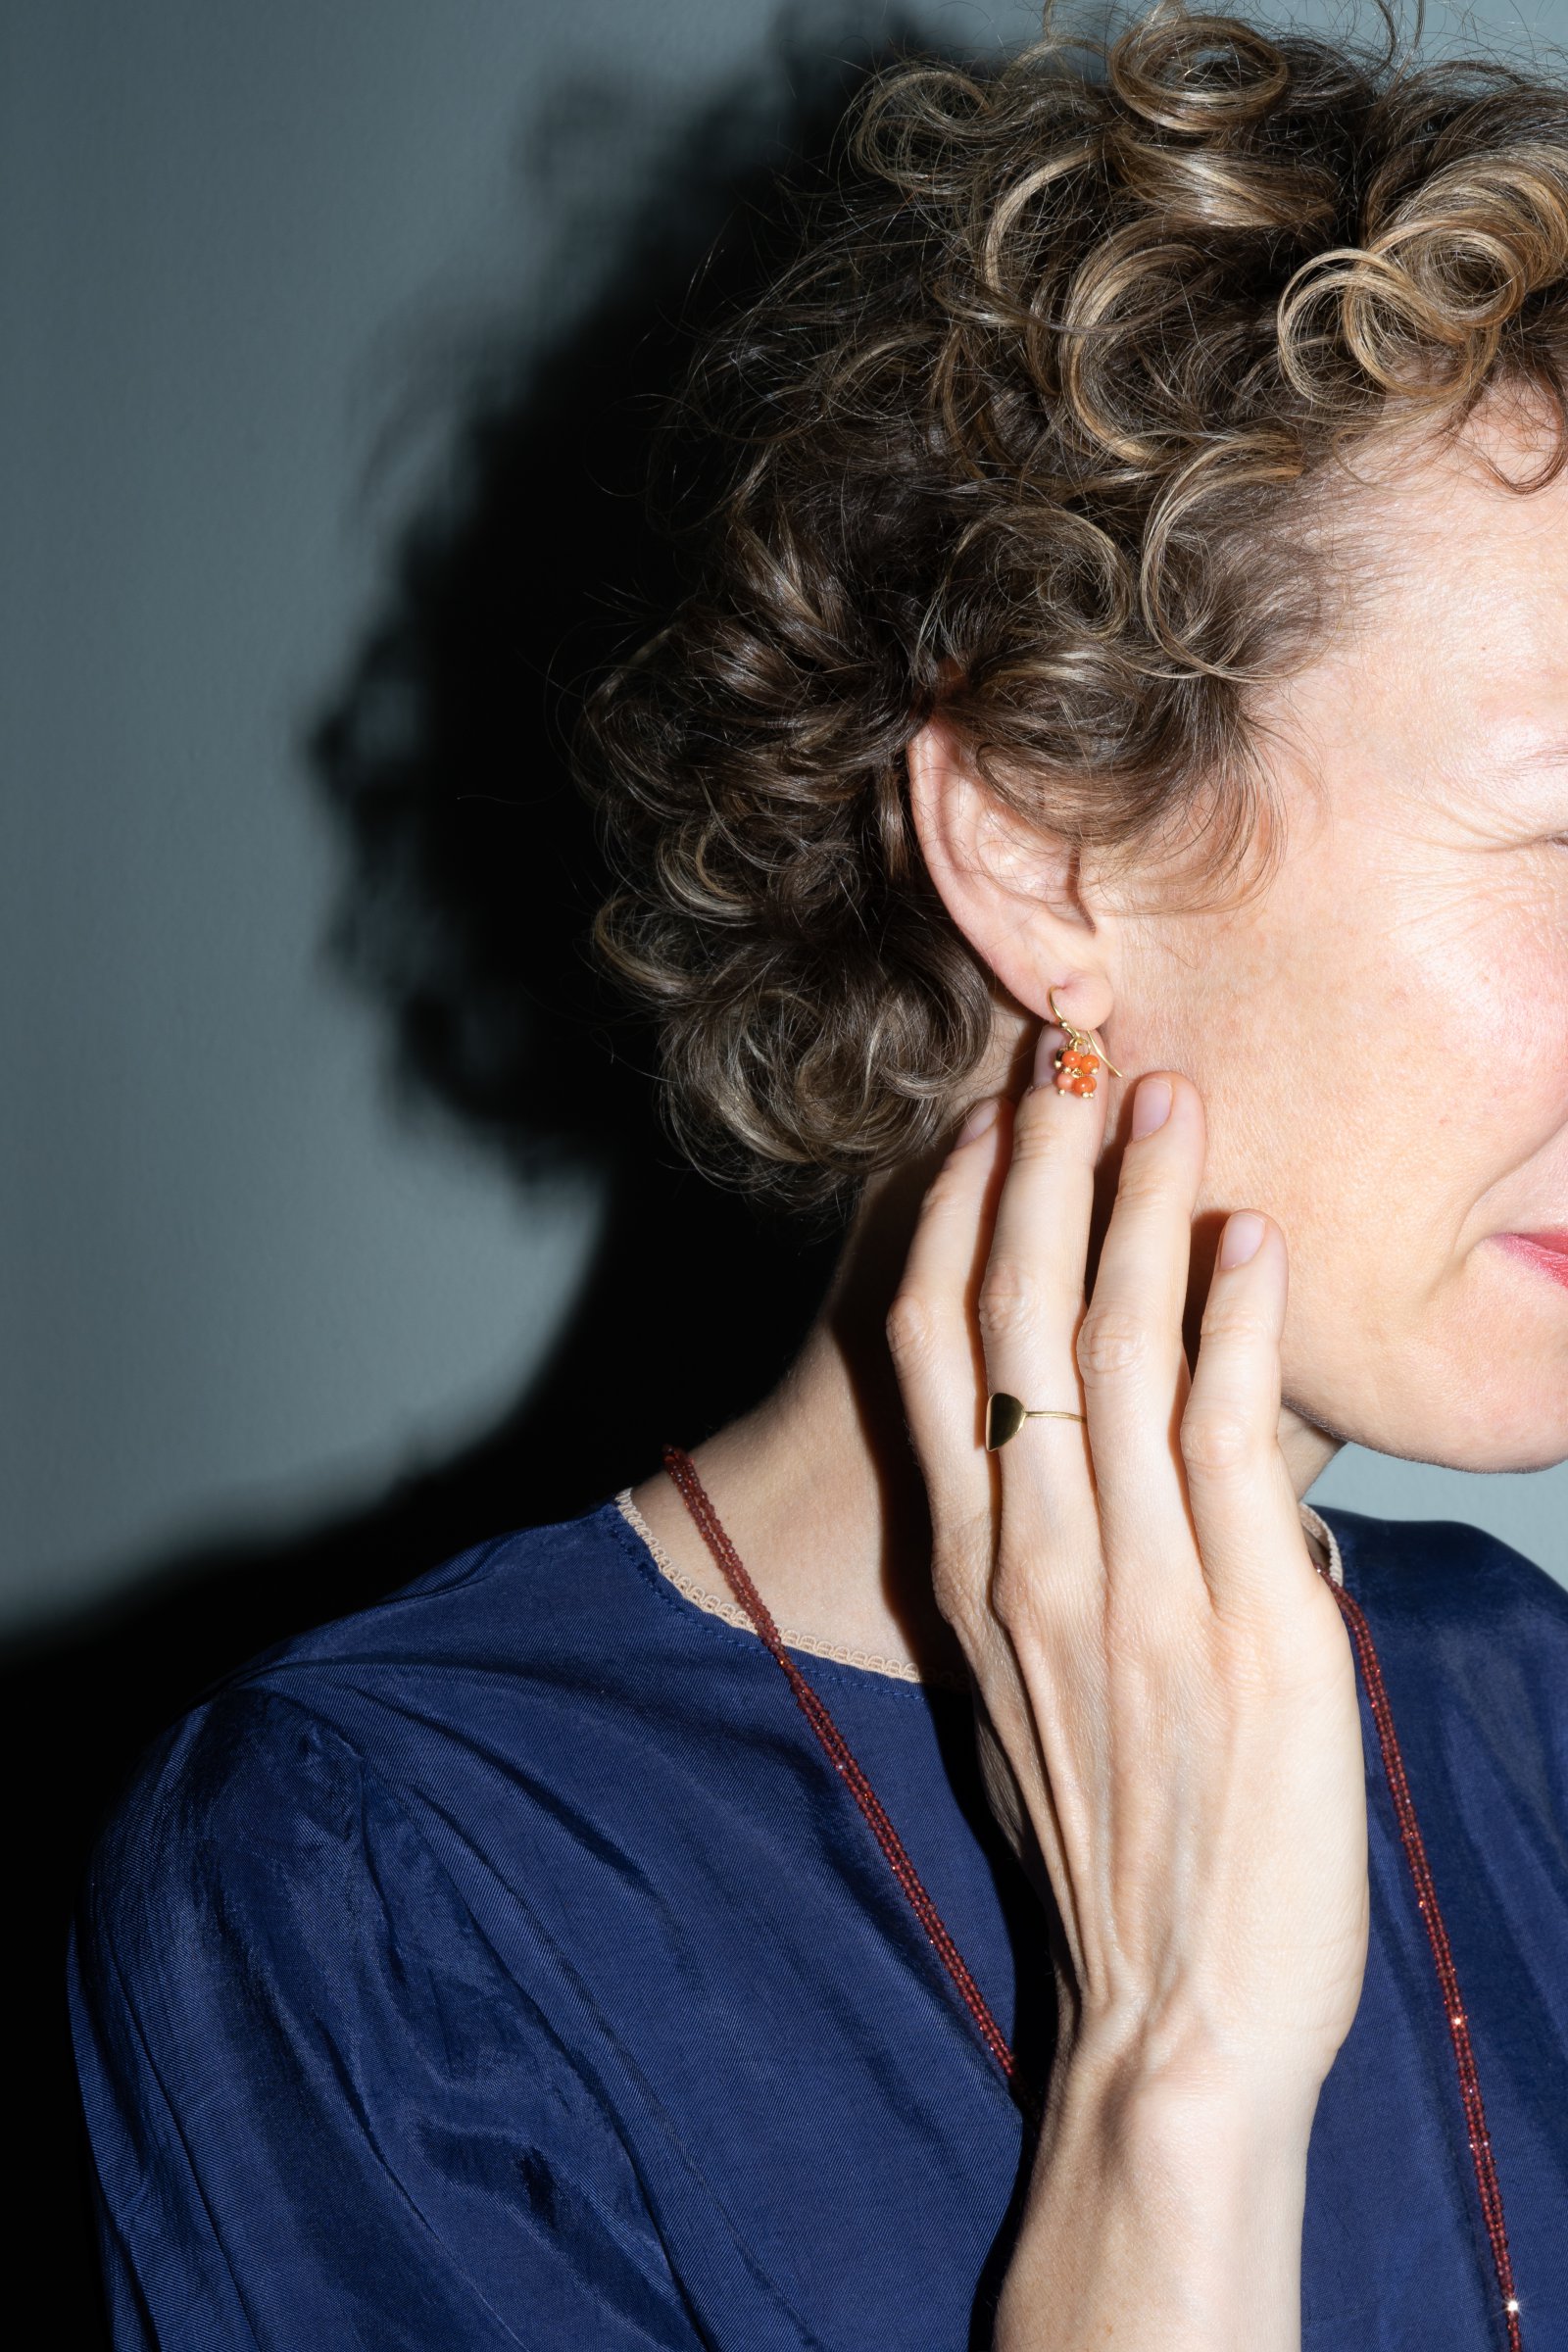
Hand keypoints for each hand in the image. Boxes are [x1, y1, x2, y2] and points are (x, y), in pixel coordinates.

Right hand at [886, 1031, 1368, 2106]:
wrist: (1175, 2023)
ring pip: (1117, 1356)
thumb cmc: (1113, 1851)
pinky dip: (1237, 1331)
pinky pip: (1228, 1446)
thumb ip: (1032, 1562)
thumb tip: (1067, 1454)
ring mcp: (1135, 1595)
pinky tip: (1248, 1243)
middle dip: (1040, 1175)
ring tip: (1166, 1101)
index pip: (934, 1351)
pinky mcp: (1247, 1631)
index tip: (984, 1126)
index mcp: (973, 1573)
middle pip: (1015, 1319)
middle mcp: (1033, 1565)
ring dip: (1141, 1212)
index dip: (956, 1221)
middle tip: (1069, 1060)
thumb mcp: (1024, 1689)